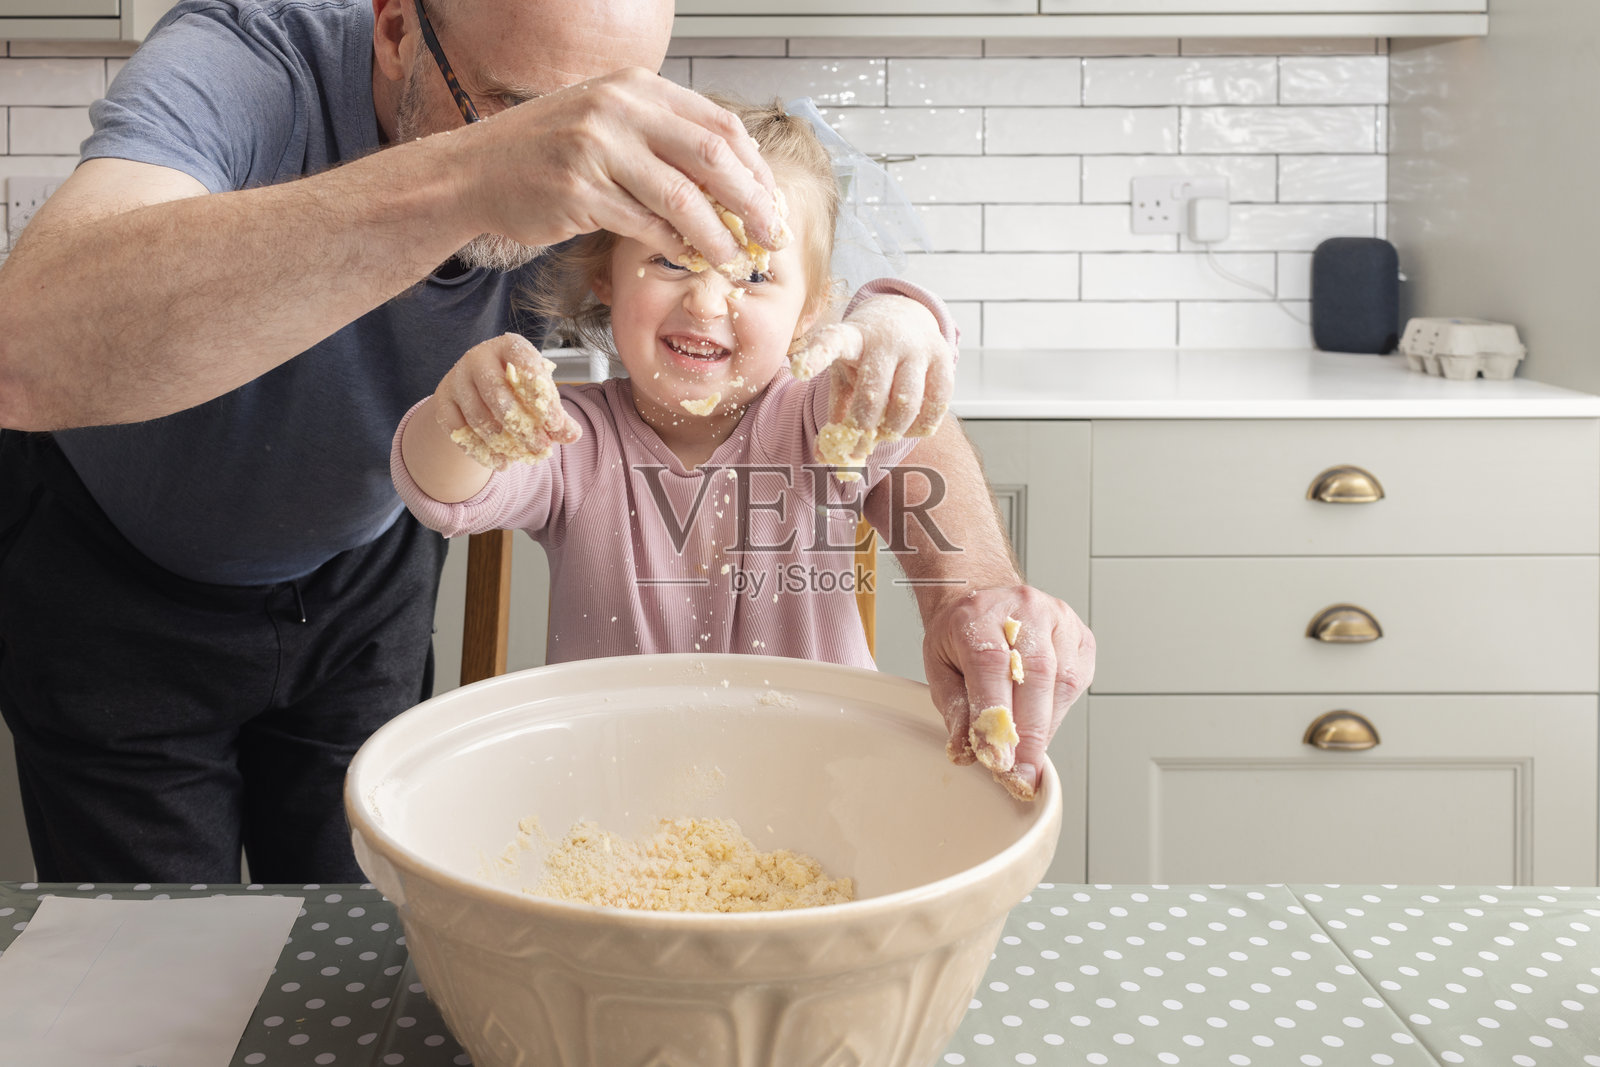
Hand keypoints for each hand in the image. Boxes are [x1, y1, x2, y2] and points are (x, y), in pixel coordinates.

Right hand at [432, 333, 581, 469]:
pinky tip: (500, 462)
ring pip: (477, 416)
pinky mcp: (443, 400)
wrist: (477, 388)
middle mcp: (478, 357)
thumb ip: (556, 415)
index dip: (541, 398)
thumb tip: (573, 435)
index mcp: (509, 346)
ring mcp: (457, 377)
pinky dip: (480, 450)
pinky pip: (459, 431)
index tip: (555, 425)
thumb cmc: (517, 388)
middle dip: (522, 426)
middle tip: (541, 449)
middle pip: (497, 395)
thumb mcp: (539, 396)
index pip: (527, 367)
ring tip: (520, 457)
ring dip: (501, 442)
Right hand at [458, 68, 785, 272]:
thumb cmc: (545, 153)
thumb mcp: (607, 123)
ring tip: (735, 260)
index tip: (770, 202)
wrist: (473, 172)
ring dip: (717, 236)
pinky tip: (689, 259)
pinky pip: (645, 225)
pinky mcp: (579, 192)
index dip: (753, 169)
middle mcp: (619, 110)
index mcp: (635, 88)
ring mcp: (597, 149)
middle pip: (711, 157)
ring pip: (682, 198)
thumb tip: (730, 179)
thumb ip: (661, 138)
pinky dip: (674, 246)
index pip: (718, 125)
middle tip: (771, 236)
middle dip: (751, 202)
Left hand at [790, 293, 954, 467]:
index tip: (798, 369)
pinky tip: (910, 428)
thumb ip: (835, 415)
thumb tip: (825, 457)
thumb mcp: (845, 375)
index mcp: (852, 338)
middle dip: (863, 428)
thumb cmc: (867, 357)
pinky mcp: (944, 357)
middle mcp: (885, 339)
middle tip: (858, 447)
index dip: (815, 356)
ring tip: (885, 434)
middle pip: (873, 394)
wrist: (907, 317)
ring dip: (893, 430)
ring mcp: (917, 347)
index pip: (830, 343)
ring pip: (907, 403)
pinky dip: (922, 426)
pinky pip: (936, 404)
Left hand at [921, 585, 1094, 801]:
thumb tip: (968, 751)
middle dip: (1029, 734)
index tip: (998, 759)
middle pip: (1035, 674)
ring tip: (1028, 754)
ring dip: (1046, 726)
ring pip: (1062, 680)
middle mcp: (1023, 609)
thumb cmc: (961, 634)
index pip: (990, 666)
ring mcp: (1057, 618)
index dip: (996, 715)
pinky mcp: (1080, 635)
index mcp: (979, 613)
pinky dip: (1060, 710)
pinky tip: (1042, 722)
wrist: (984, 598)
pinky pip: (1077, 679)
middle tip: (1019, 774)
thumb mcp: (940, 666)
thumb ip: (955, 708)